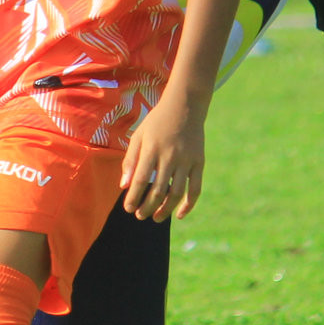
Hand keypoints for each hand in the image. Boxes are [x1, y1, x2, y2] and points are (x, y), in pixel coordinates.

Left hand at [118, 90, 205, 220]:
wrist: (185, 106)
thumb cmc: (157, 122)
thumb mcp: (139, 136)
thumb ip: (130, 161)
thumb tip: (123, 186)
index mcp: (152, 149)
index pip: (140, 179)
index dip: (133, 197)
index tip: (128, 208)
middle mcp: (170, 156)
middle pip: (158, 190)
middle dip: (147, 207)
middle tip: (140, 216)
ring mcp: (187, 160)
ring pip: (177, 193)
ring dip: (165, 209)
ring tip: (156, 218)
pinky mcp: (199, 162)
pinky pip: (196, 188)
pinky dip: (189, 204)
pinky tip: (180, 215)